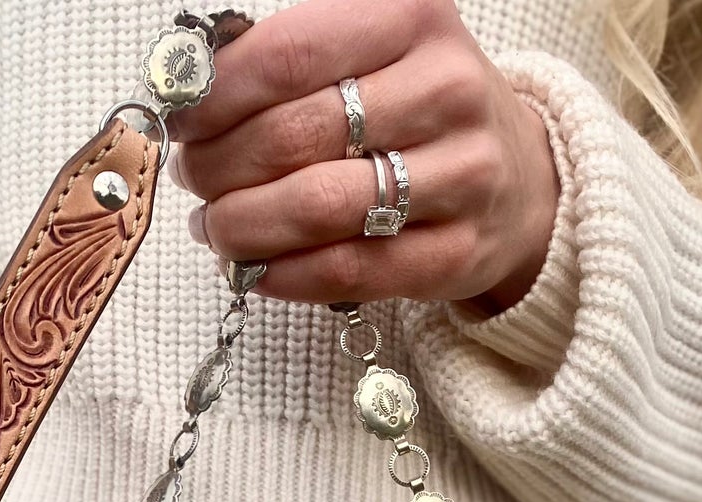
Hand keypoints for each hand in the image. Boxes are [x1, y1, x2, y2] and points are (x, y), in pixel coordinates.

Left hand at [169, 0, 558, 311]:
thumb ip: (293, 62)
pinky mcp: (458, 254)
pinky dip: (284, 275)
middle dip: (220, 166)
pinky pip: (348, 271)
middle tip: (193, 180)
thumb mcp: (372, 50)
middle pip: (294, 136)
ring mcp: (462, 177)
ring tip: (216, 227)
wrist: (518, 178)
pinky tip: (256, 269)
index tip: (183, 122)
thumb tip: (193, 103)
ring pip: (317, 209)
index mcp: (413, 18)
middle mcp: (446, 91)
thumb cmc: (417, 110)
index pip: (288, 56)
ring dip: (243, 226)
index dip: (217, 96)